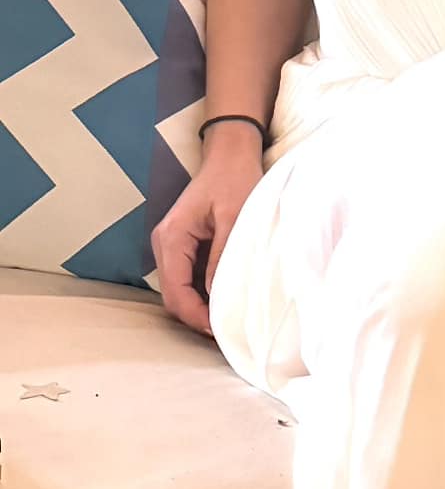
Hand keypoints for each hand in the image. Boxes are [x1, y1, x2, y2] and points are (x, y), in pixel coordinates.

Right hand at [151, 138, 262, 336]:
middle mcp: (165, 244)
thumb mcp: (234, 217)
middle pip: (174, 296)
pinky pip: (189, 279)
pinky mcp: (185, 247)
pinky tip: (225, 300)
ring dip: (201, 307)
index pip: (175, 292)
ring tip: (228, 320)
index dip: (195, 316)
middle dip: (197, 316)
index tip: (220, 331)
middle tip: (227, 332)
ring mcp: (173, 246)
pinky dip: (204, 294)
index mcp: (171, 237)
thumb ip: (223, 256)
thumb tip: (216, 296)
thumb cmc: (234, 179)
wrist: (231, 155)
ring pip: (181, 290)